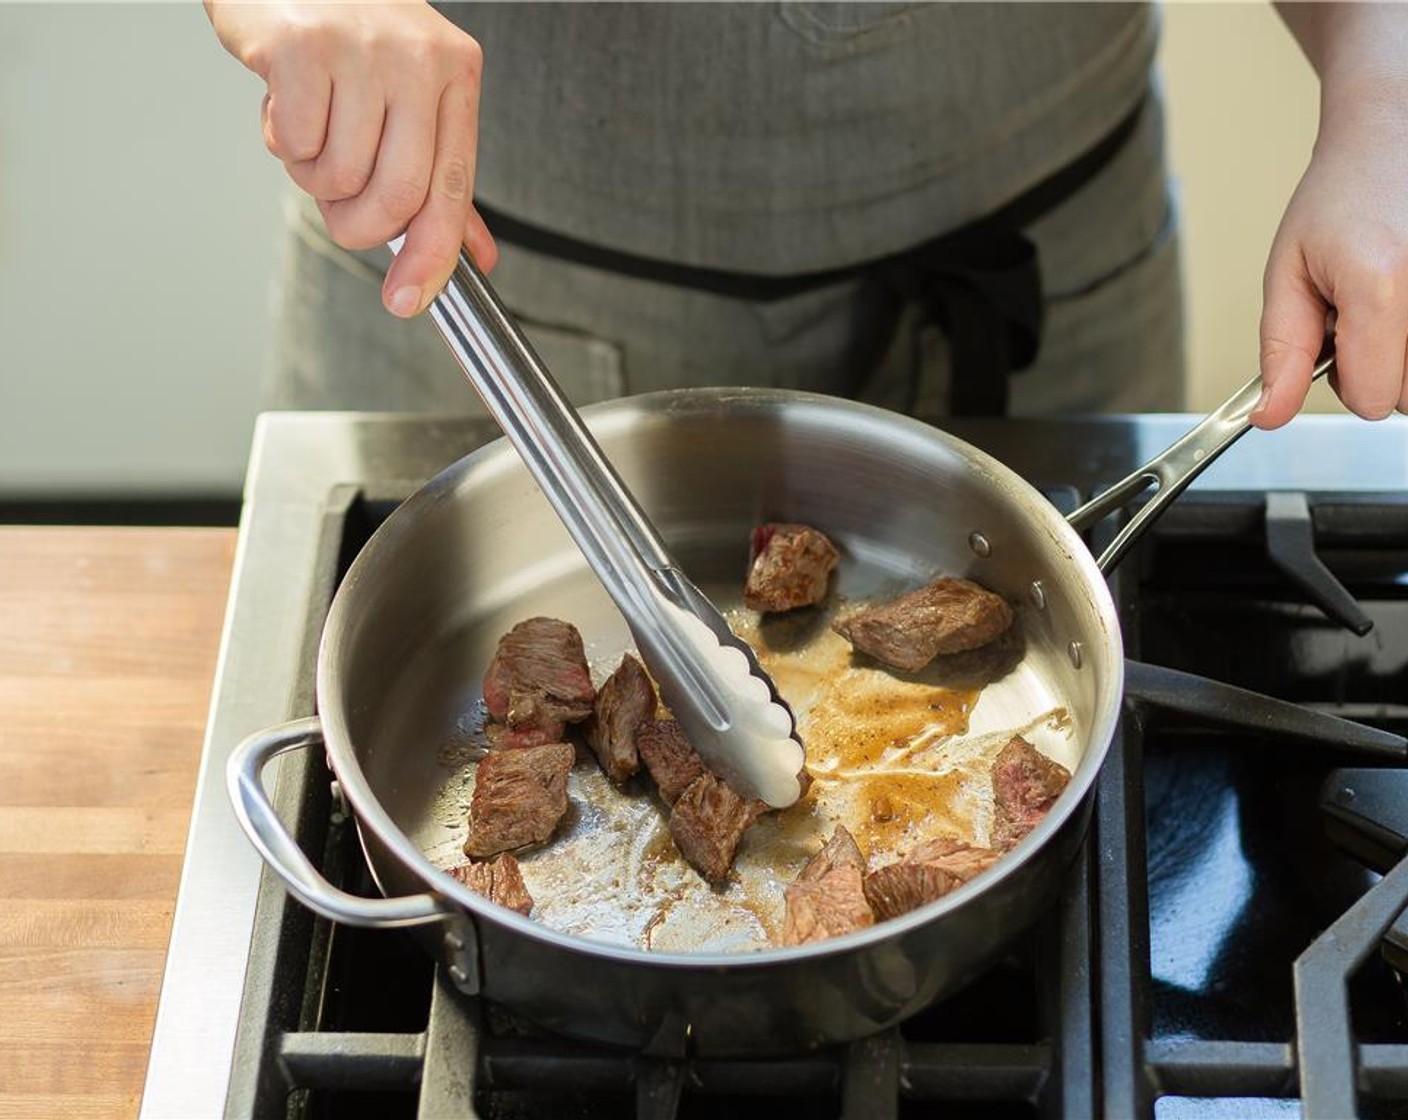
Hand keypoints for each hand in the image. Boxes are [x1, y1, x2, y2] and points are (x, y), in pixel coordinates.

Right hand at [207, 0, 496, 317]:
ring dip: (313, 177)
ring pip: (339, 176)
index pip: (452, 189)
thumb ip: (442, 174)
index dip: (431, 258)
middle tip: (340, 208)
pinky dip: (282, 141)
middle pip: (397, 197)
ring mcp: (361, 48)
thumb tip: (474, 255)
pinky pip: (295, 143)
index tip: (407, 300)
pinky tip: (286, 103)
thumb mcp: (411, 90)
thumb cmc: (348, 28)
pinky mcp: (302, 45)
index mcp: (455, 72)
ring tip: (312, 131)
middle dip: (360, 227)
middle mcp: (418, 57)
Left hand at [1256, 8, 1407, 428]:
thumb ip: (1280, 352)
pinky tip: (1406, 296)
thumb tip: (1269, 417)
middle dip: (1380, 371)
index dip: (1345, 384)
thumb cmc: (1340, 195)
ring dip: (1404, 355)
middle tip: (1364, 317)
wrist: (1394, 133)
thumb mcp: (1289, 273)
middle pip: (1407, 398)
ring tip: (1386, 303)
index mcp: (1380, 285)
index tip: (1336, 343)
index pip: (1371, 400)